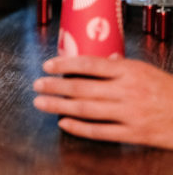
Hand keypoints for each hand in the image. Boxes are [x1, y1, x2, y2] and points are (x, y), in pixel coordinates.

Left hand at [33, 56, 172, 148]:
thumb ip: (117, 67)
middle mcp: (127, 91)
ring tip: (40, 102)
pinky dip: (79, 128)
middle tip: (37, 85)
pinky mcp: (132, 134)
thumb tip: (89, 62)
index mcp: (129, 71)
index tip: (47, 65)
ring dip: (59, 106)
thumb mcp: (143, 70)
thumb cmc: (165, 89)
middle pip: (83, 87)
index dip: (65, 64)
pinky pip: (100, 131)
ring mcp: (129, 114)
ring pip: (87, 109)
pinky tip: (63, 122)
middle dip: (55, 86)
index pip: (90, 64)